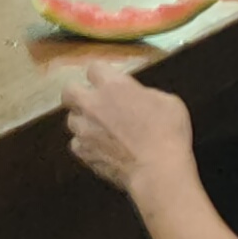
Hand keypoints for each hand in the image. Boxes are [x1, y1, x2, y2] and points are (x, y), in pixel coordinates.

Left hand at [61, 62, 197, 201]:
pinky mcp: (83, 153)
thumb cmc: (168, 133)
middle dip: (78, 93)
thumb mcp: (168, 101)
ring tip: (99, 129)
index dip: (101, 74)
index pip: (94, 68)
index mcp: (113, 86)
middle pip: (69, 91)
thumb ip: (145, 94)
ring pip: (71, 119)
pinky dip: (86, 145)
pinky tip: (100, 149)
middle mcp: (92, 104)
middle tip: (92, 101)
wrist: (157, 170)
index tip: (108, 81)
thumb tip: (138, 98)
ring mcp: (84, 130)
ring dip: (83, 121)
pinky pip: (77, 144)